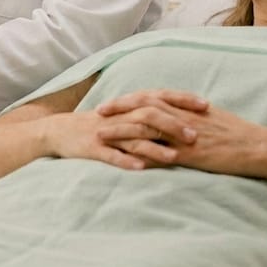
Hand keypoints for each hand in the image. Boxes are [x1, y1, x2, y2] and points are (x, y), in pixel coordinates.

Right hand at [44, 89, 206, 169]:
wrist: (60, 131)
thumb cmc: (99, 124)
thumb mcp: (125, 115)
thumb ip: (150, 114)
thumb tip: (183, 115)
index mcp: (130, 106)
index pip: (161, 97)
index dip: (183, 100)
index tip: (206, 105)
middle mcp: (121, 115)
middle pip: (150, 116)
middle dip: (173, 125)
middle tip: (196, 136)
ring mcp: (107, 132)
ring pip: (134, 137)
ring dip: (155, 147)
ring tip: (174, 158)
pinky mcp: (93, 148)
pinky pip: (111, 155)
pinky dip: (126, 161)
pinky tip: (140, 169)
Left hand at [97, 96, 266, 177]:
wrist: (259, 147)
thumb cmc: (238, 133)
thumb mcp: (211, 117)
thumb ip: (189, 114)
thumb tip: (176, 113)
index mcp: (186, 106)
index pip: (151, 97)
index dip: (129, 99)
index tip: (111, 102)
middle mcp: (182, 116)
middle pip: (143, 106)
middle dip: (118, 108)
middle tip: (98, 112)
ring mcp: (184, 134)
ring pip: (145, 127)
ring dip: (121, 130)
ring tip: (101, 134)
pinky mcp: (190, 153)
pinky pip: (160, 152)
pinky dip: (141, 154)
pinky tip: (124, 159)